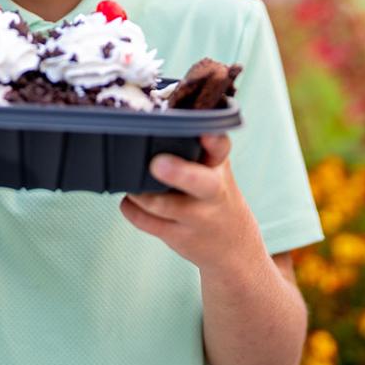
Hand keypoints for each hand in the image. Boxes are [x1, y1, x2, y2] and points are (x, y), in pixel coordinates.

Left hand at [119, 133, 260, 271]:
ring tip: (132, 181)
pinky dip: (131, 208)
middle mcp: (213, 191)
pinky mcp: (179, 236)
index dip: (213, 140)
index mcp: (218, 165)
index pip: (221, 148)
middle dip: (178, 173)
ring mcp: (197, 217)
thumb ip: (192, 144)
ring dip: (139, 192)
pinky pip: (145, 221)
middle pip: (200, 183)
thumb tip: (149, 120)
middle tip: (157, 164)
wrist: (232, 244)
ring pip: (161, 204)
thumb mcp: (214, 166)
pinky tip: (132, 201)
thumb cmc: (213, 194)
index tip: (205, 133)